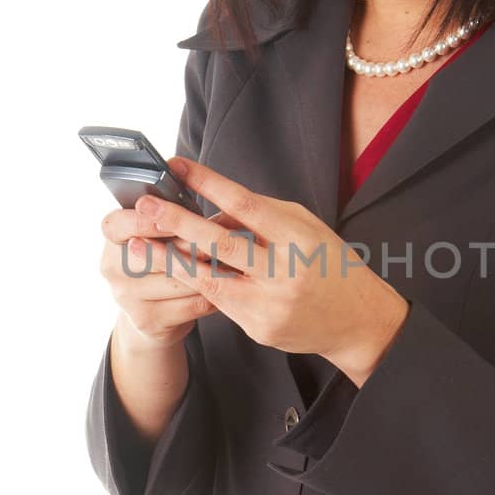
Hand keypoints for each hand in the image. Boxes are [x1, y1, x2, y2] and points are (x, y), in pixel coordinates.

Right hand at [98, 193, 233, 348]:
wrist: (153, 310)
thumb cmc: (163, 257)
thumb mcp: (159, 235)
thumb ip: (174, 220)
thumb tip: (213, 213)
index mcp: (112, 237)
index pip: (117, 224)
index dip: (145, 220)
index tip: (172, 214)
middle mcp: (112, 267)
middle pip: (148, 254)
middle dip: (186, 247)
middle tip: (217, 240)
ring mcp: (127, 298)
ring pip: (176, 281)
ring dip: (209, 270)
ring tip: (235, 260)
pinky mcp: (147, 320)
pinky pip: (190, 304)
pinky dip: (216, 294)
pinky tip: (233, 286)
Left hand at [151, 157, 410, 382]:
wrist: (358, 322)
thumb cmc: (329, 265)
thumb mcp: (305, 227)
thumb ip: (261, 216)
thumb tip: (212, 209)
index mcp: (298, 237)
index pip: (246, 204)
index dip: (208, 183)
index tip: (177, 166)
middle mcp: (284, 271)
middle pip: (222, 243)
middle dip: (178, 222)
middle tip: (145, 206)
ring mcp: (270, 304)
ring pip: (209, 278)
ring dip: (168, 259)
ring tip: (136, 244)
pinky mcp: (259, 328)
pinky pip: (219, 302)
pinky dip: (193, 284)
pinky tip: (168, 271)